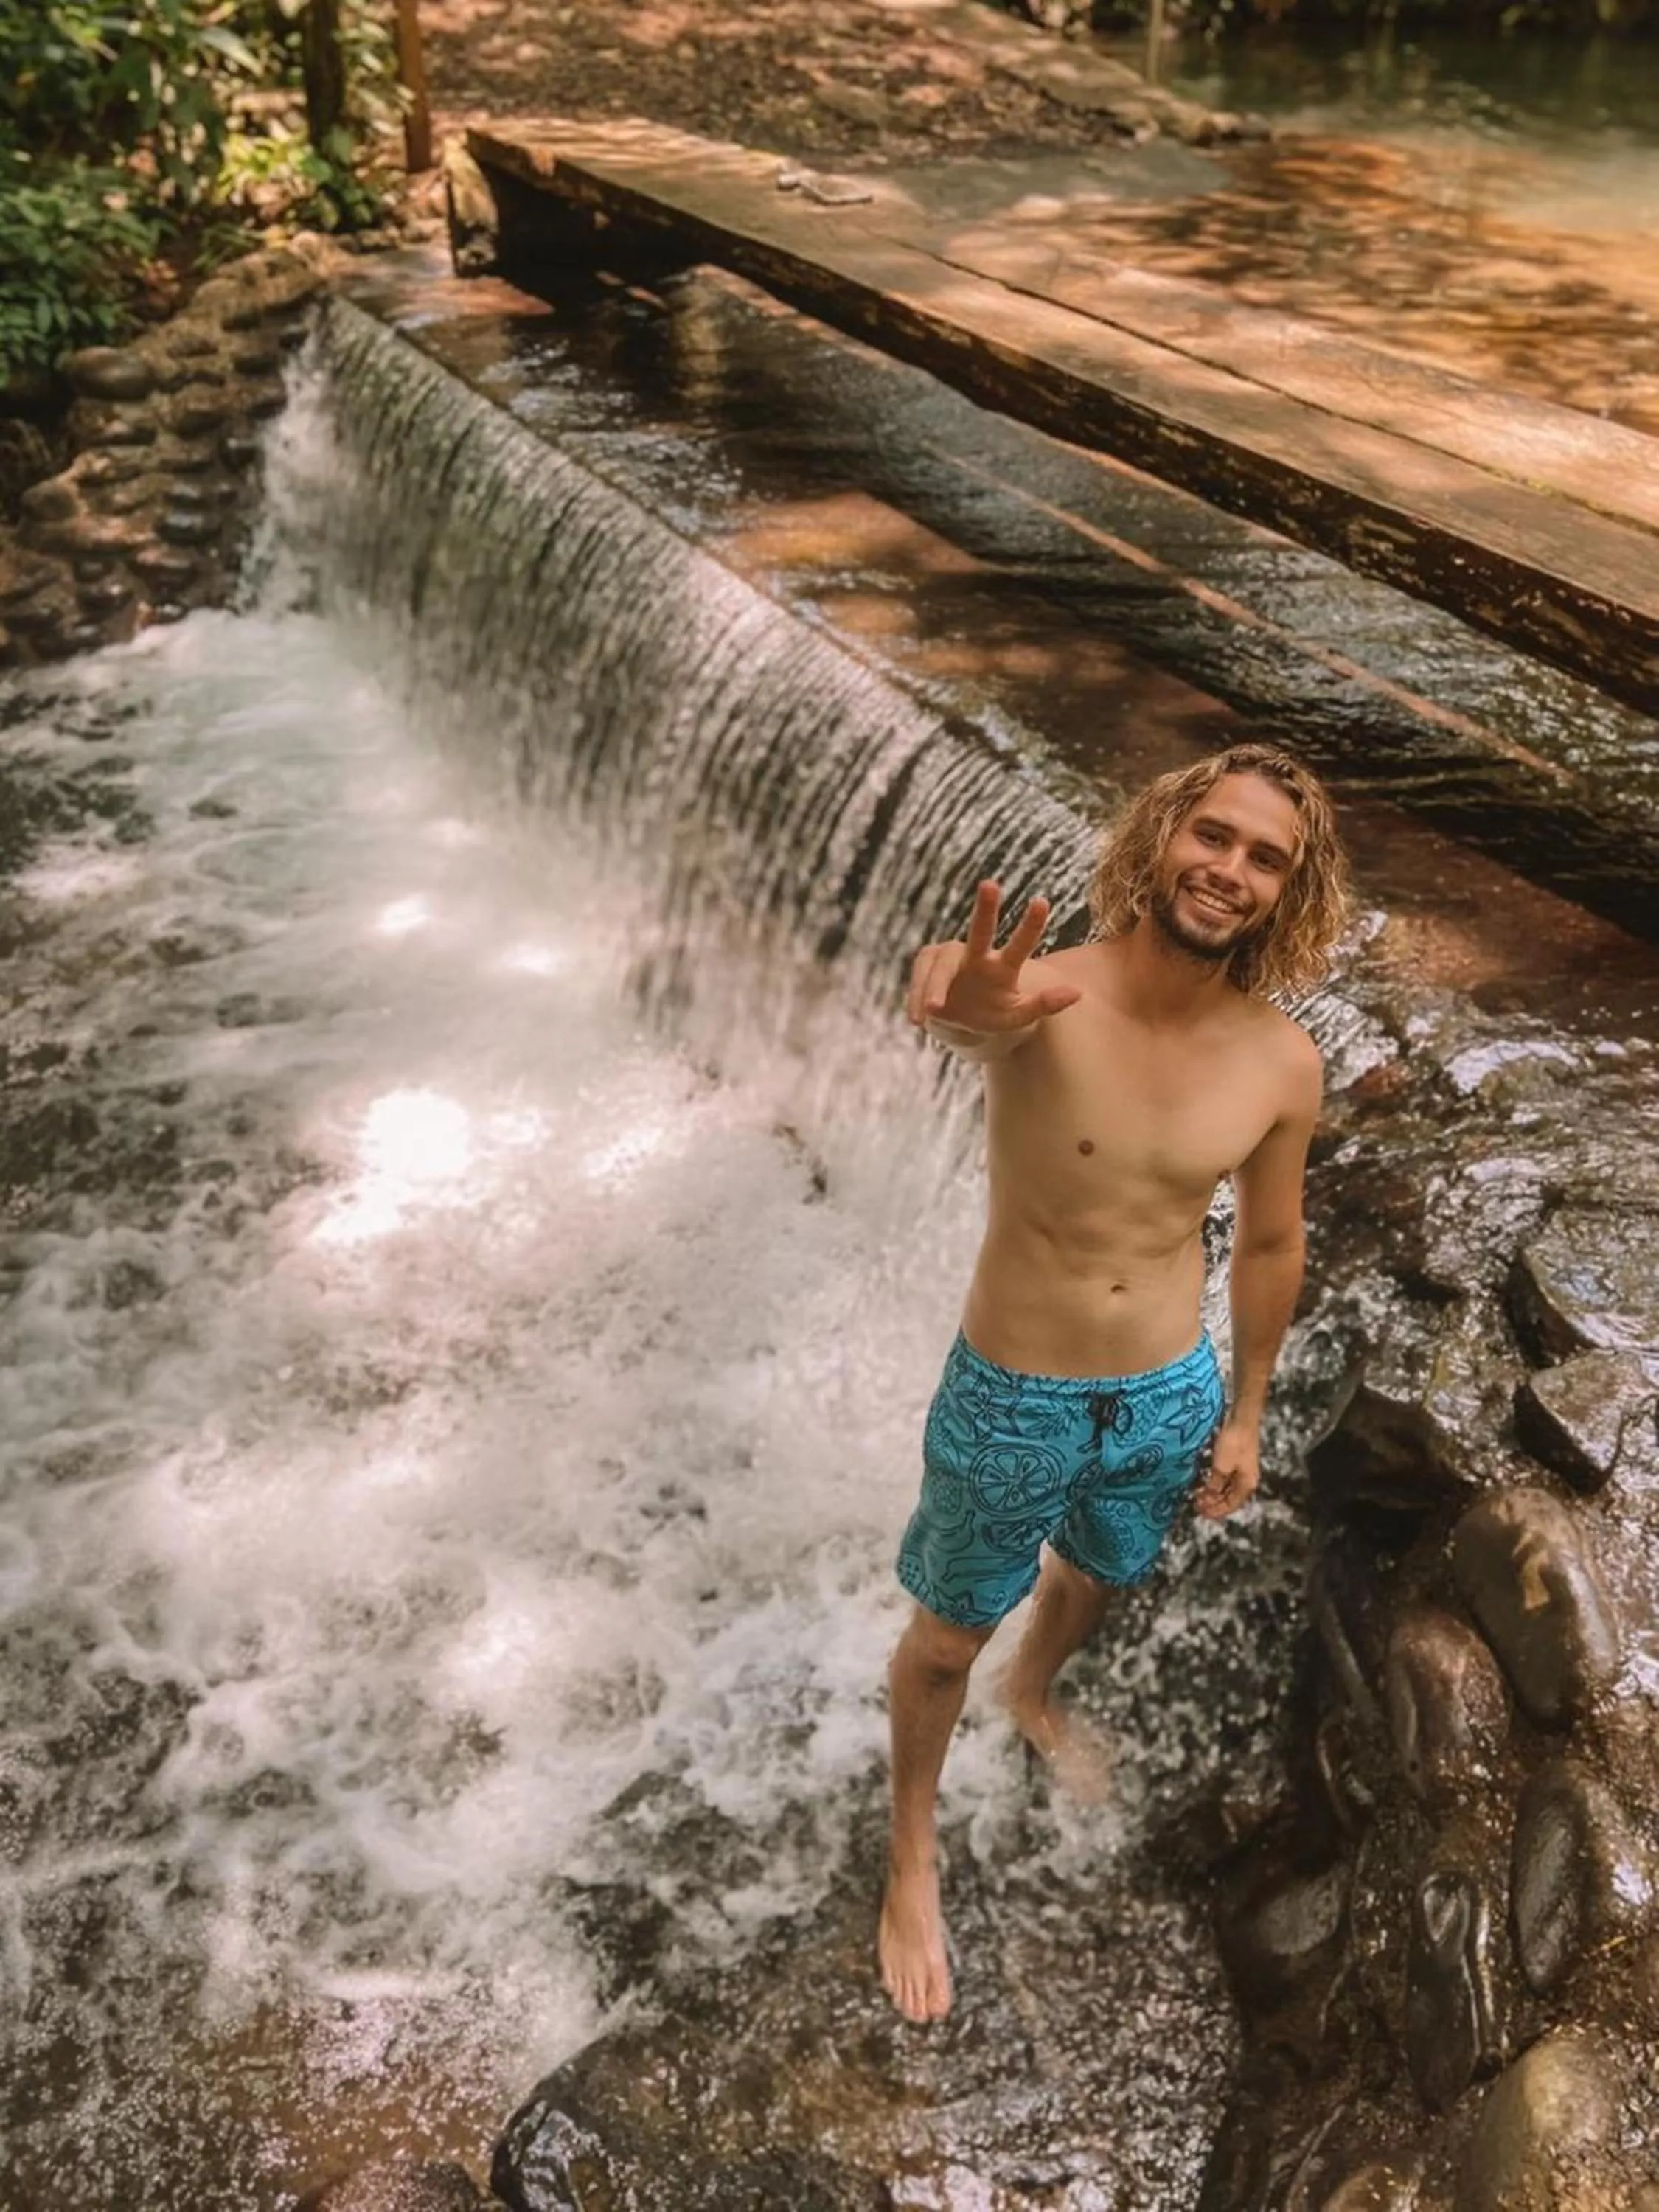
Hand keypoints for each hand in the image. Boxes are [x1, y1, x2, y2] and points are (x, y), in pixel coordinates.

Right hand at [905, 880, 1081, 1035]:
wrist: (960, 1025)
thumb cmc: (993, 1017)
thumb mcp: (1017, 1018)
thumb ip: (1043, 1006)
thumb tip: (1077, 991)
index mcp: (1003, 968)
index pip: (1019, 945)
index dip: (1030, 926)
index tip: (1042, 902)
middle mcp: (977, 956)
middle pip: (981, 931)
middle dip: (986, 909)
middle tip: (991, 884)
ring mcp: (949, 960)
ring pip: (941, 966)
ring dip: (936, 986)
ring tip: (933, 1011)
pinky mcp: (925, 966)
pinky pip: (919, 981)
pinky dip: (917, 999)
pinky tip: (917, 1019)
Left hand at [1194, 1420, 1259, 1519]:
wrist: (1241, 1419)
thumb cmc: (1234, 1443)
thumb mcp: (1221, 1467)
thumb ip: (1214, 1484)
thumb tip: (1209, 1496)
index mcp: (1247, 1485)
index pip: (1231, 1505)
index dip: (1216, 1511)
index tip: (1201, 1512)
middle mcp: (1247, 1479)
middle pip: (1230, 1497)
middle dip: (1213, 1502)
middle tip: (1196, 1504)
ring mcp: (1243, 1469)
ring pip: (1226, 1488)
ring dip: (1213, 1493)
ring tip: (1198, 1495)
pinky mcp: (1237, 1459)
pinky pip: (1225, 1477)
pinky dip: (1215, 1482)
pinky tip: (1205, 1481)